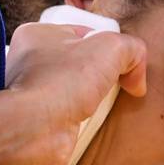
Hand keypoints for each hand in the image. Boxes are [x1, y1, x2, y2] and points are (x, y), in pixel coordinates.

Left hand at [0, 22, 147, 164]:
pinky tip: (90, 121)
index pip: (81, 33)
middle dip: (100, 74)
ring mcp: (31, 94)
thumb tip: (136, 78)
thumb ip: (133, 49)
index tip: (119, 60)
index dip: (105, 44)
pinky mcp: (38, 122)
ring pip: (75, 92)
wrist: (35, 131)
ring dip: (93, 99)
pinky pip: (69, 117)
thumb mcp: (112, 47)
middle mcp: (27, 63)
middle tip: (116, 83)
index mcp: (36, 35)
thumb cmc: (63, 81)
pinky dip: (83, 120)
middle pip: (78, 63)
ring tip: (102, 104)